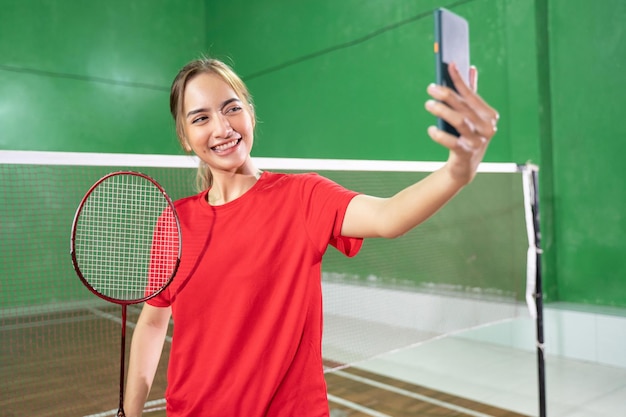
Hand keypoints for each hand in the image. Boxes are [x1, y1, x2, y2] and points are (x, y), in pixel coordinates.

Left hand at [424, 62, 498, 184]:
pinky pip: (452, 142)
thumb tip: (470, 68)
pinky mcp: (466, 154)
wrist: (465, 167)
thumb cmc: (467, 135)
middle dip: (446, 94)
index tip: (449, 66)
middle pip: (464, 106)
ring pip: (459, 121)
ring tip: (428, 104)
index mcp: (489, 115)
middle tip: (430, 88)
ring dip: (442, 110)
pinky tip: (431, 130)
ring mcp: (478, 141)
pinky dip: (440, 135)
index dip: (459, 80)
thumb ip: (471, 93)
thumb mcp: (471, 115)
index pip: (471, 94)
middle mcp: (487, 127)